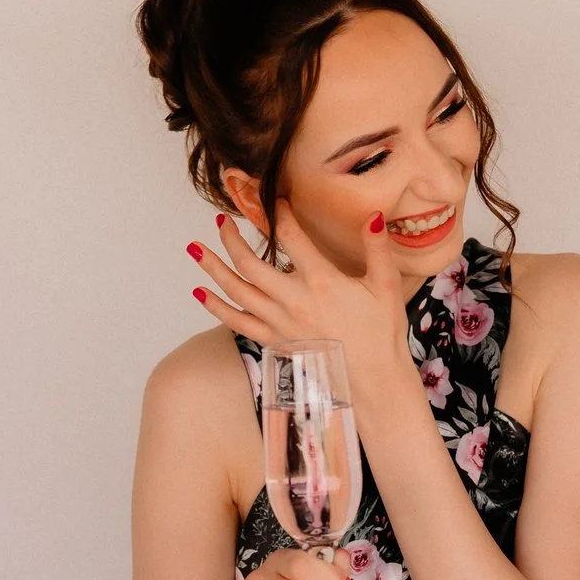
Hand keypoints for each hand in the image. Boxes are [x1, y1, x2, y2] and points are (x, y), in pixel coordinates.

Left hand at [188, 207, 413, 400]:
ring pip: (236, 290)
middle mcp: (293, 300)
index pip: (290, 237)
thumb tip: (371, 216)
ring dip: (213, 268)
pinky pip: (236, 322)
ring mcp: (280, 322)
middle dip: (231, 238)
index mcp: (320, 281)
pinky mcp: (275, 340)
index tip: (276, 201)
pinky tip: (199, 292)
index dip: (280, 214)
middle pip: (250, 263)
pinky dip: (215, 307)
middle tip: (220, 220)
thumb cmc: (381, 332)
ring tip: (195, 248)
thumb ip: (376, 248)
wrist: (373, 378)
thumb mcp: (385, 286)